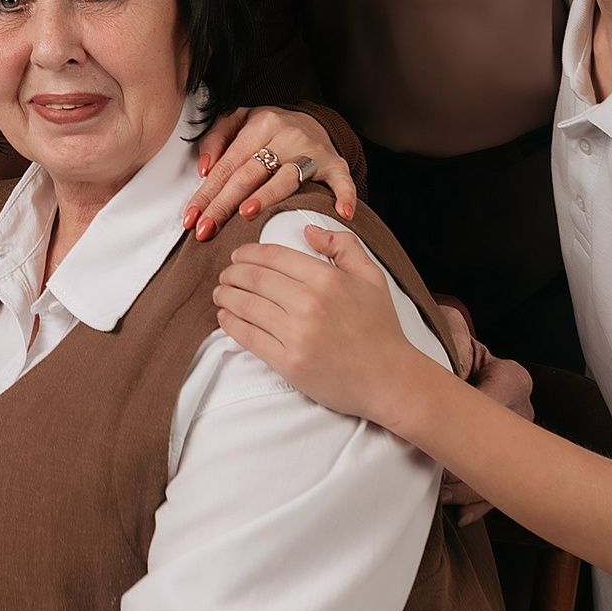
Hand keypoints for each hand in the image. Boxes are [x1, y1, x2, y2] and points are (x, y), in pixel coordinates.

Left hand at [185, 107, 356, 239]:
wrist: (313, 121)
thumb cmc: (270, 129)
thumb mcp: (238, 120)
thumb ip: (215, 138)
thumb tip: (204, 168)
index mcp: (259, 123)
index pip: (227, 164)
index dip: (207, 193)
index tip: (192, 217)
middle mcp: (285, 135)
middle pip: (249, 174)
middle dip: (224, 204)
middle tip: (206, 229)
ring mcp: (312, 151)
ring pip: (286, 178)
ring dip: (266, 196)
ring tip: (246, 214)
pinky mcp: (335, 164)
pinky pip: (341, 181)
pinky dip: (344, 196)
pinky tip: (341, 212)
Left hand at [214, 219, 416, 420]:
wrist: (391, 380)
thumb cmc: (381, 329)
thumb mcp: (371, 276)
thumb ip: (343, 245)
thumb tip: (308, 230)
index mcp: (327, 279)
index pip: (273, 256)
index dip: (248, 253)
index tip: (238, 255)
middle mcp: (309, 304)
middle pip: (253, 278)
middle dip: (232, 273)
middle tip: (225, 274)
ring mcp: (297, 334)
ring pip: (245, 306)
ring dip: (225, 296)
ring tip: (220, 293)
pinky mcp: (288, 362)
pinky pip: (248, 336)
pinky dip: (230, 324)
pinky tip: (225, 317)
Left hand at [432, 308, 533, 522]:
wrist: (451, 357)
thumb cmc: (447, 348)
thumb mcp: (450, 336)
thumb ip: (450, 342)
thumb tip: (444, 357)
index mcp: (511, 378)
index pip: (494, 412)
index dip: (465, 433)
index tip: (437, 448)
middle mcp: (522, 408)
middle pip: (501, 449)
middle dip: (469, 470)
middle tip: (438, 482)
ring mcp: (520, 436)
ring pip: (502, 472)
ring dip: (470, 490)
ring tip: (441, 498)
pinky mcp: (507, 455)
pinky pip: (501, 486)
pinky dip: (479, 502)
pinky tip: (461, 514)